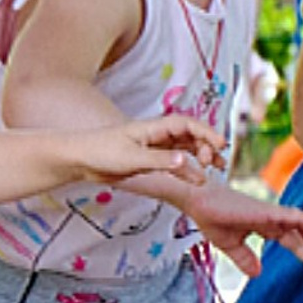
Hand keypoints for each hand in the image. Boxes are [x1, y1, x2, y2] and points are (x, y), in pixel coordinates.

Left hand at [70, 111, 225, 184]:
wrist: (81, 158)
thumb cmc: (102, 152)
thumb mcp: (132, 158)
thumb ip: (161, 160)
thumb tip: (187, 161)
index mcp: (154, 127)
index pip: (187, 125)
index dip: (206, 132)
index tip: (221, 144)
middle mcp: (158, 135)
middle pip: (191, 135)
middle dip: (208, 146)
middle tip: (215, 163)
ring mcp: (155, 147)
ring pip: (186, 148)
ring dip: (202, 156)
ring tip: (217, 169)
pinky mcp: (150, 159)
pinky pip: (176, 161)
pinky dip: (189, 167)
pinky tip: (197, 177)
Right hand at [181, 181, 302, 277]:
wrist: (196, 201)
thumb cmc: (211, 217)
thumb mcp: (230, 246)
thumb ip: (245, 259)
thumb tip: (257, 274)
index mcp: (263, 225)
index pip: (289, 239)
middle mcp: (269, 217)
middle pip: (297, 232)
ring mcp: (266, 212)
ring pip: (296, 221)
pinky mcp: (261, 210)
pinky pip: (286, 214)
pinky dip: (302, 218)